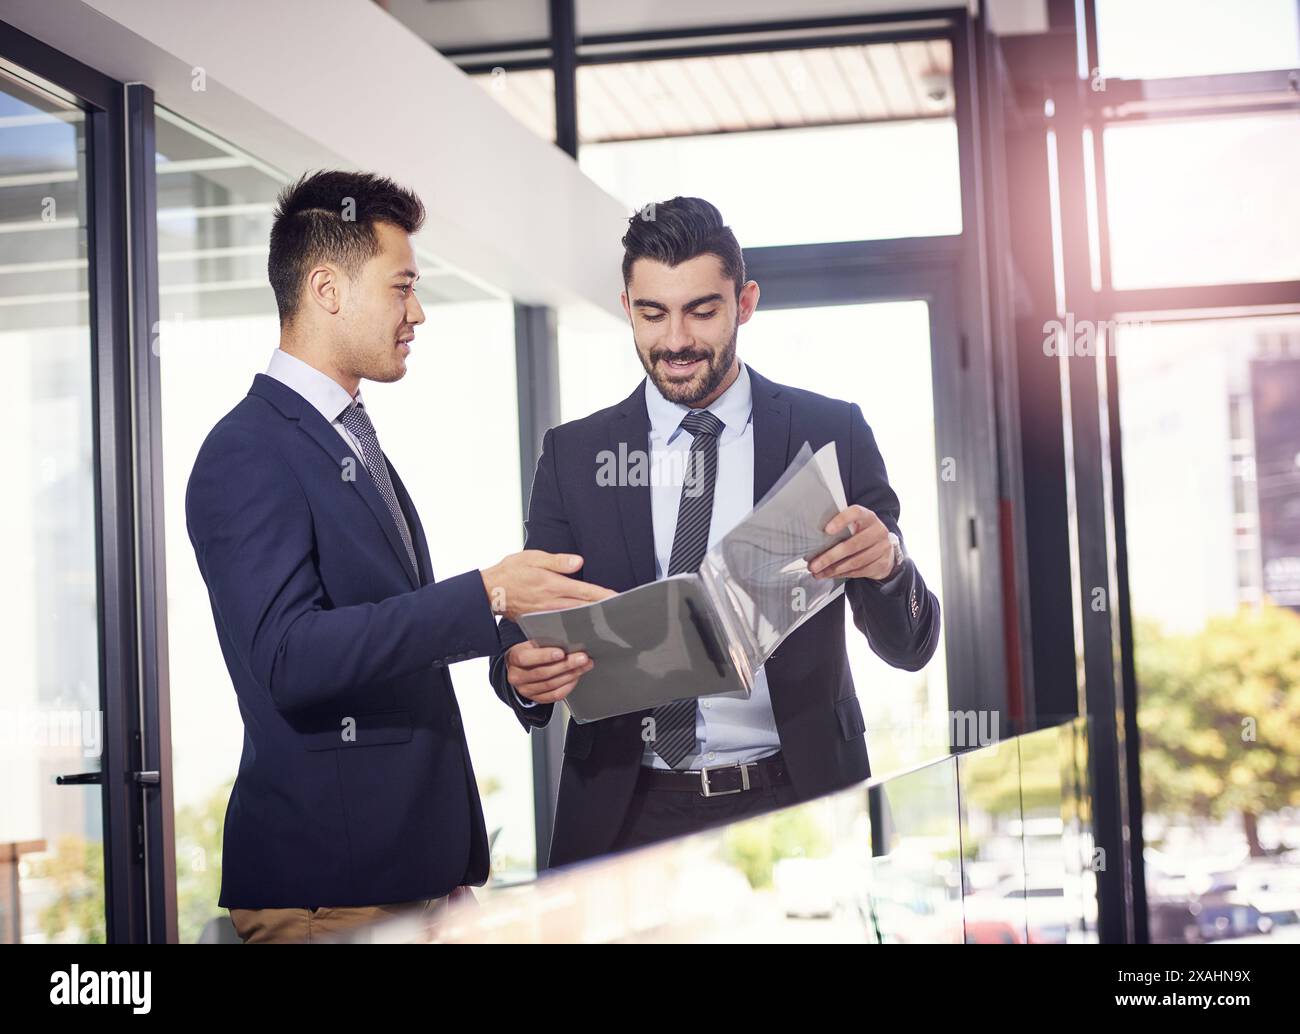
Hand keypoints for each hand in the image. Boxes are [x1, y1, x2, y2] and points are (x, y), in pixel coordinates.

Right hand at [480, 551, 614, 621]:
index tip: (620, 599)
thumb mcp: (533, 557)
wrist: (490, 591)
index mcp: (553, 585)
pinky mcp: (541, 620)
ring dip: (593, 619)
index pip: (585, 591)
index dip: (604, 596)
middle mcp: (552, 602)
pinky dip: (576, 625)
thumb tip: (578, 562)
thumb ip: (557, 561)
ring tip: (610, 621)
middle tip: (623, 613)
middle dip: (604, 610)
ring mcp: (547, 614)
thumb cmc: (511, 571)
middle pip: (584, 607)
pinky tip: (586, 627)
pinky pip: (563, 624)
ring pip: (576, 618)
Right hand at [506, 641, 593, 703]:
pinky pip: (554, 695)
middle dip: (566, 665)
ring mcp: (526, 690)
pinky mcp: (536, 698)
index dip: (544, 656)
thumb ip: (544, 642)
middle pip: (543, 673)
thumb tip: (566, 640)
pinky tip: (576, 677)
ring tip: (584, 666)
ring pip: (550, 685)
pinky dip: (568, 686)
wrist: (521, 668)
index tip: (561, 653)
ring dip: (571, 675)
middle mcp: (517, 676)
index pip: (526, 658)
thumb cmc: (530, 652)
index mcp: (514, 658)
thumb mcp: (532, 643)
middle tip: (582, 658)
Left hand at [808, 505, 896, 579]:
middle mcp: (878, 531)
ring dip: (833, 569)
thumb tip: (813, 534)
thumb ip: (840, 526)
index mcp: (868, 517)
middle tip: (814, 564)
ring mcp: (882, 549)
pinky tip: (830, 574)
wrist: (885, 550)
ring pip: (855, 562)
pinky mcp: (881, 564)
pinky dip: (841, 574)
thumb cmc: (863, 534)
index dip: (842, 520)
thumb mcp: (855, 525)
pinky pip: (858, 571)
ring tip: (818, 572)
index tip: (827, 530)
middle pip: (852, 545)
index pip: (856, 513)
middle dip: (829, 557)